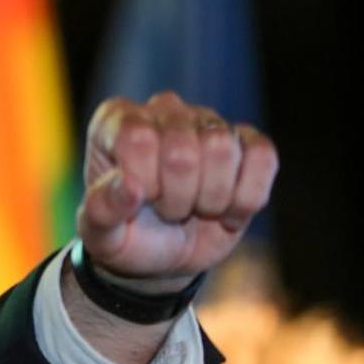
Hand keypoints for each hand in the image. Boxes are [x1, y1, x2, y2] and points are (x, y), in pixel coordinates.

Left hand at [78, 91, 278, 289]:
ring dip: (211, 198)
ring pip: (223, 149)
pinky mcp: (246, 142)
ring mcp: (207, 121)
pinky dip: (246, 197)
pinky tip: (226, 209)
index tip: (141, 201)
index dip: (145, 183)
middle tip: (168, 210)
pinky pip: (263, 157)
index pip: (137, 138)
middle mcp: (162, 110)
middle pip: (182, 150)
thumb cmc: (126, 235)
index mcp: (115, 121)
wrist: (164, 254)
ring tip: (193, 207)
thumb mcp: (100, 234)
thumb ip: (101, 212)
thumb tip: (129, 186)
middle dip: (177, 197)